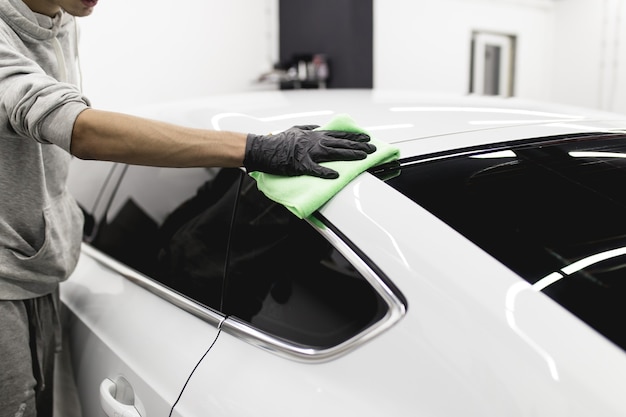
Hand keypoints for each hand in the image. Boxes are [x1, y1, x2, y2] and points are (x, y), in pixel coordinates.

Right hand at [243, 125, 374, 178]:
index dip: (354, 136)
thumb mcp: (296, 129)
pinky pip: (315, 169)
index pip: (339, 135)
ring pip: (334, 153)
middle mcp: (315, 141)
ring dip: (350, 155)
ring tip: (363, 158)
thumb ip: (309, 127)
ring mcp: (309, 153)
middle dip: (359, 146)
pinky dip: (326, 173)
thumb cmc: (279, 141)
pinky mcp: (301, 165)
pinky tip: (335, 176)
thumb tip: (319, 126)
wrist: (264, 148)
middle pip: (341, 143)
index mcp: (315, 135)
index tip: (367, 137)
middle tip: (372, 149)